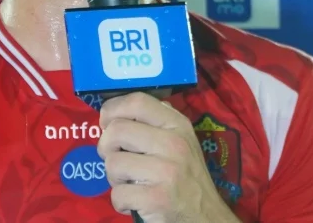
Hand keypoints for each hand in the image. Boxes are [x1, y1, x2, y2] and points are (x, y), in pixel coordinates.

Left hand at [97, 92, 237, 222]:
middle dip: (106, 147)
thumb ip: (157, 121)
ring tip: (129, 182)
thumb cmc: (187, 176)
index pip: (137, 101)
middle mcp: (174, 143)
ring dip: (113, 177)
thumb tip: (119, 110)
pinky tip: (134, 201)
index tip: (106, 124)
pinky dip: (120, 201)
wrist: (207, 216)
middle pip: (116, 131)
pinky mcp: (158, 199)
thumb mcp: (182, 140)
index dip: (112, 109)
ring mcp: (166, 171)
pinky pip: (118, 194)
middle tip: (116, 159)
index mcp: (177, 125)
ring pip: (113, 163)